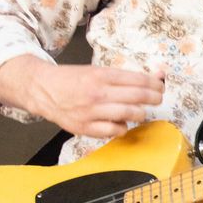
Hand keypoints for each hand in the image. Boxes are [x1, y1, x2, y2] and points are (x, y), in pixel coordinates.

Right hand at [0, 57, 164, 138]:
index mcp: (101, 75)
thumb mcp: (96, 70)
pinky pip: (115, 131)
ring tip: (140, 111)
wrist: (42, 89)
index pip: (138, 79)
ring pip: (130, 114)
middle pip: (138, 97)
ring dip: (141, 113)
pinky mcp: (85, 127)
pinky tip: (121, 122)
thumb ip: (123, 77)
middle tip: (157, 98)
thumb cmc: (73, 80)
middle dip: (154, 98)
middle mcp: (97, 93)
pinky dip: (123, 127)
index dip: (155, 84)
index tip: (160, 86)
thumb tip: (156, 76)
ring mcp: (91, 111)